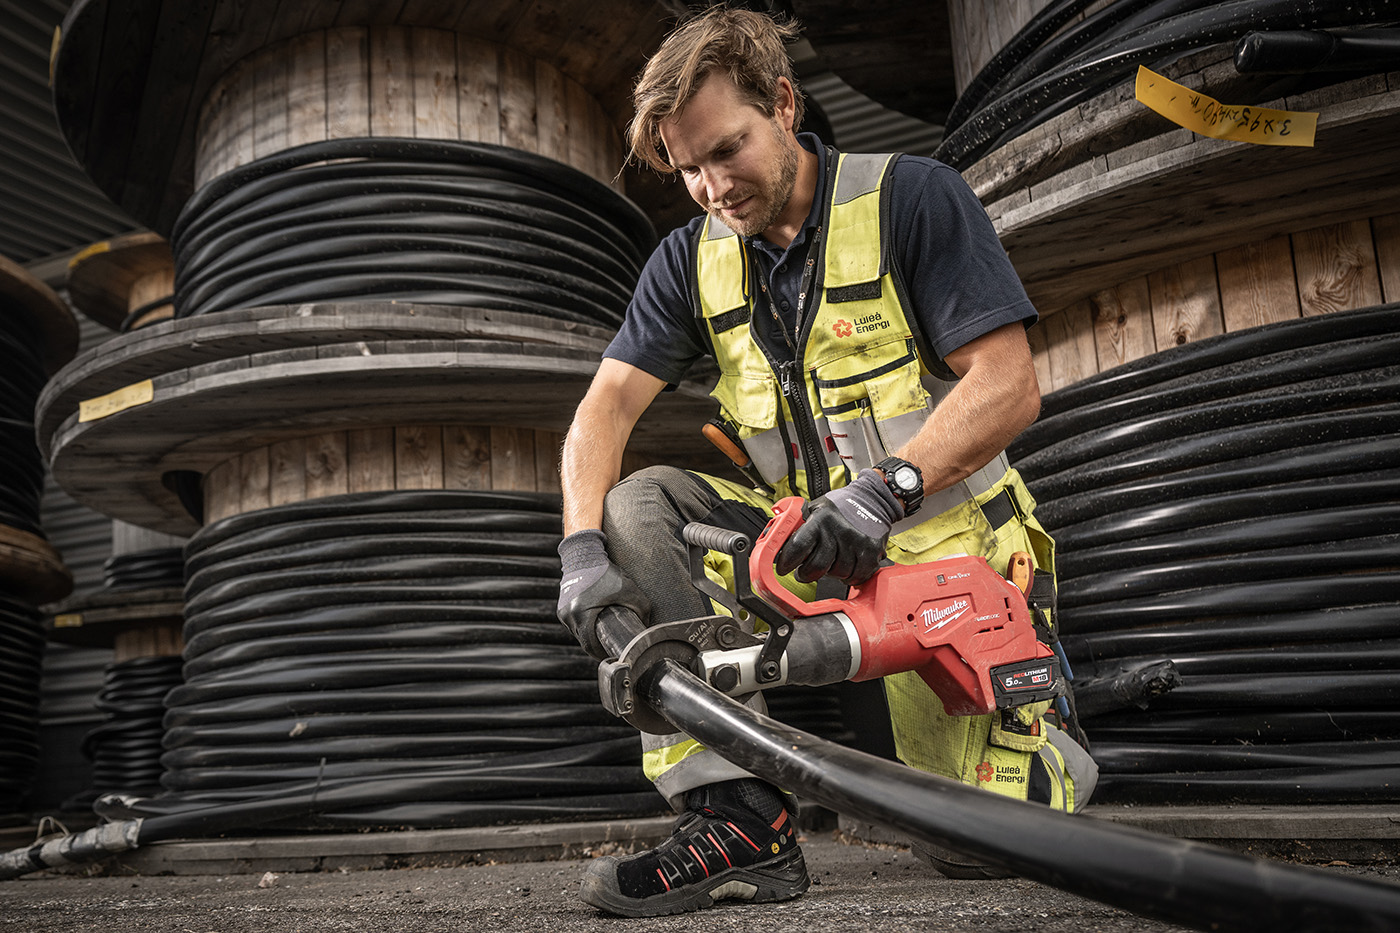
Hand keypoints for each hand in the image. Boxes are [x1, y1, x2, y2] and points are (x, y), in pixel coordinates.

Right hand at [557, 529, 649, 659]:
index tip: (611, 654)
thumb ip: (642, 611)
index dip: (601, 654)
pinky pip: (573, 623)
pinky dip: (584, 625)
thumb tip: (647, 627)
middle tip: (610, 646)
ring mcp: (562, 611)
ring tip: (603, 633)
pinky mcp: (562, 606)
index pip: (590, 646)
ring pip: (577, 632)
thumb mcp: (629, 591)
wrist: (584, 555)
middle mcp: (568, 615)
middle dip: (597, 645)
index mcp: (581, 614)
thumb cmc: (604, 572)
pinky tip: (595, 622)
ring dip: (589, 635)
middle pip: (583, 641)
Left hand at [774, 469, 902, 584]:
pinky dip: (848, 577)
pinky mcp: (871, 552)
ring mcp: (856, 542)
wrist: (871, 499)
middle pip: (816, 567)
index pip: (798, 546)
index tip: (783, 568)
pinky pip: (855, 576)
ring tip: (829, 563)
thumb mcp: (815, 507)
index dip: (787, 562)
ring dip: (829, 574)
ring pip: (836, 574)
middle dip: (806, 574)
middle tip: (804, 571)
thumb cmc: (839, 507)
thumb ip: (796, 523)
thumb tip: (772, 540)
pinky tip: (845, 567)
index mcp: (820, 519)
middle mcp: (838, 530)